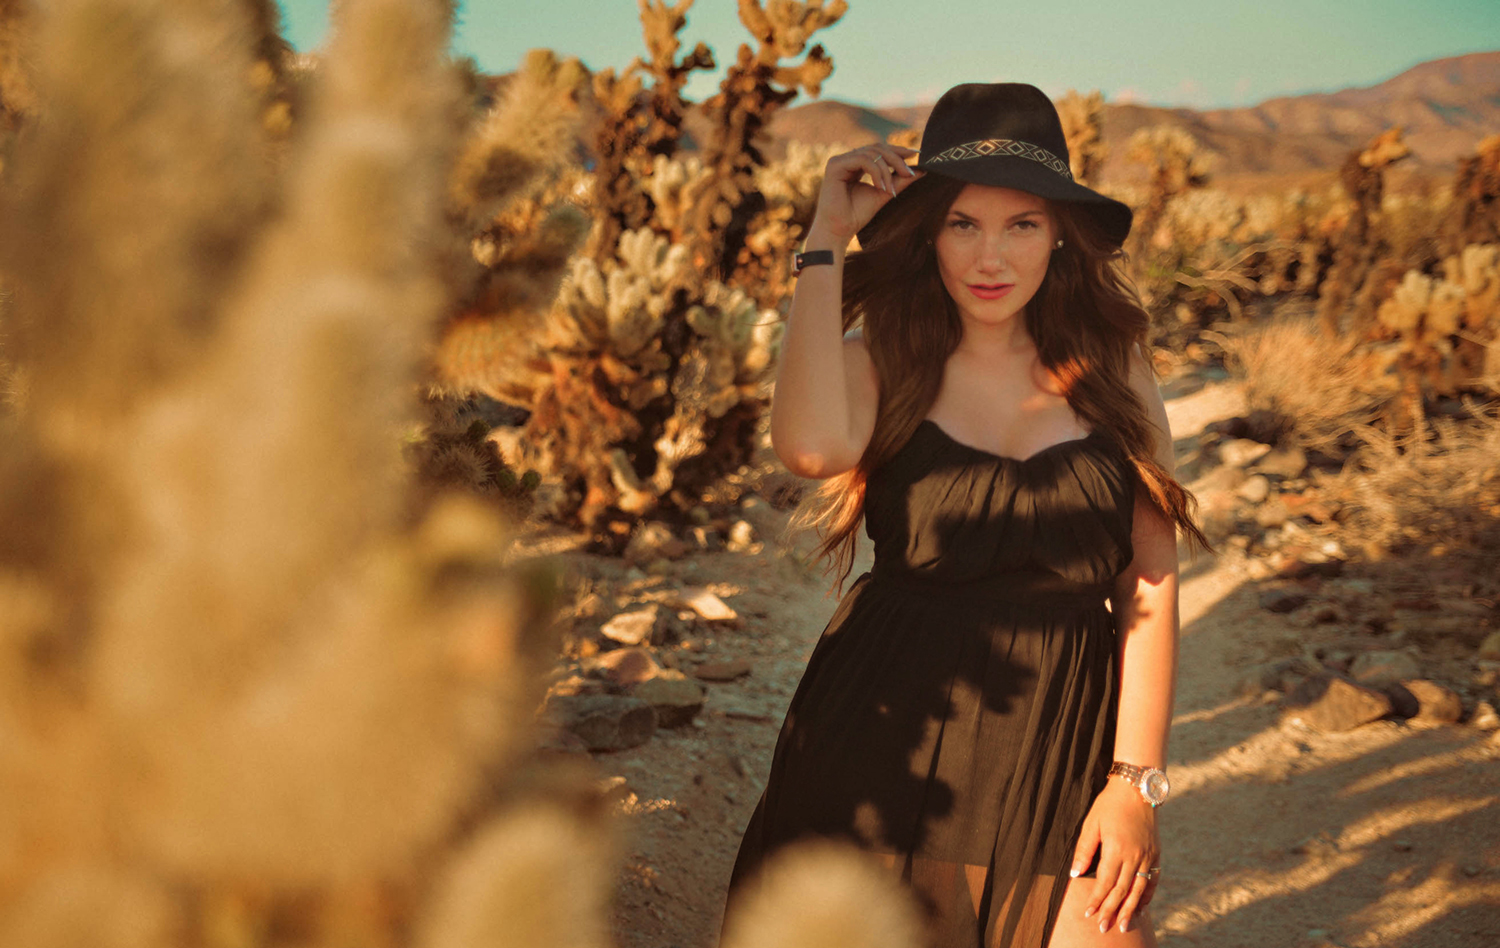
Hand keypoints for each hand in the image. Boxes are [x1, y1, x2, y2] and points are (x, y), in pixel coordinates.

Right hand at [809, 143, 921, 242]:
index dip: (898, 150)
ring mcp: (840, 161)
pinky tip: (880, 187)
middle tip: (909, 173)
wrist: (839, 231)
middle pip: (877, 148)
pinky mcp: (835, 165)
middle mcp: (848, 160)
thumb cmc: (856, 215)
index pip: (879, 150)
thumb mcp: (883, 193)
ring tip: (890, 190)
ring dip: (886, 170)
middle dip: (896, 159)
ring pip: (871, 153)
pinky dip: (876, 172)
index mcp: (857, 165)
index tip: (916, 154)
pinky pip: (862, 160)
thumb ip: (899, 181)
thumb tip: (921, 170)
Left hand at [1070, 778, 1159, 934]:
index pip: (1105, 883)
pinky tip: (1141, 908)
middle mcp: (1135, 856)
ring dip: (1130, 910)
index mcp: (1117, 849)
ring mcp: (1148, 856)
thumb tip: (1075, 874)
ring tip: (1121, 926)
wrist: (1137, 789)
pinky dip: (1147, 896)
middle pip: (1122, 891)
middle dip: (1111, 911)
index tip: (1088, 914)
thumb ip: (1084, 850)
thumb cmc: (1109, 805)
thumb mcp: (1091, 823)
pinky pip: (1153, 880)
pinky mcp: (1155, 853)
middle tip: (1103, 928)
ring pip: (1139, 890)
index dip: (1096, 900)